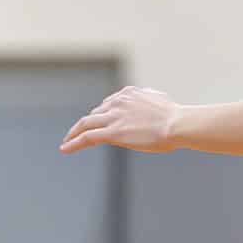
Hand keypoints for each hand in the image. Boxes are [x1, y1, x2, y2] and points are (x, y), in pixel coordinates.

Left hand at [60, 86, 180, 153]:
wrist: (177, 124)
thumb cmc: (174, 117)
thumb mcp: (157, 101)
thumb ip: (146, 101)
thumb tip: (144, 106)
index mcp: (128, 93)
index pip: (108, 104)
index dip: (100, 115)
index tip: (96, 123)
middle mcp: (118, 102)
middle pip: (95, 113)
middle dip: (85, 124)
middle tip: (77, 134)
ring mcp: (114, 117)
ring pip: (85, 124)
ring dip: (73, 133)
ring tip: (66, 142)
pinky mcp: (112, 132)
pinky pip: (87, 137)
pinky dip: (73, 143)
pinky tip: (65, 149)